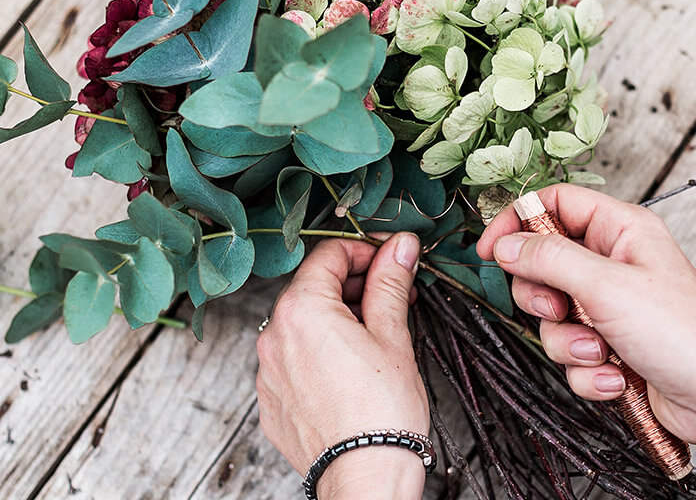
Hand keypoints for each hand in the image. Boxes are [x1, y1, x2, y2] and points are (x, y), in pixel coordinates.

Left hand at [257, 233, 428, 499]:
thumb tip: (400, 246)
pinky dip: (320, 352)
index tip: (391, 259)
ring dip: (337, 319)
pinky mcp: (272, 401)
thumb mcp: (393, 335)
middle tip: (393, 296)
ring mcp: (268, 372)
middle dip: (354, 285)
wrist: (365, 476)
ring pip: (303, 325)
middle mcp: (273, 336)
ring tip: (376, 336)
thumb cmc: (381, 411)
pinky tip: (352, 368)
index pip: (329, 255)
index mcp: (301, 310)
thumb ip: (390, 282)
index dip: (365, 250)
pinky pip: (294, 360)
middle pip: (313, 288)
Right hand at [477, 184, 695, 446]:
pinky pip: (571, 352)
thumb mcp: (606, 286)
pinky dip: (586, 369)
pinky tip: (614, 376)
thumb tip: (508, 244)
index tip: (491, 250)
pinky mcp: (611, 346)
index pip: (556, 205)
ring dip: (568, 341)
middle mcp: (614, 264)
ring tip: (598, 351)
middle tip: (558, 309)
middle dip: (543, 297)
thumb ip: (549, 259)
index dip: (519, 222)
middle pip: (544, 264)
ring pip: (553, 316)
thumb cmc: (685, 335)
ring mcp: (612, 307)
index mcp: (621, 231)